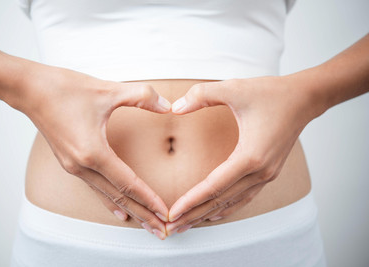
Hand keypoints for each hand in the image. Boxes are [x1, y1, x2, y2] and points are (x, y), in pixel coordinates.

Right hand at [19, 65, 170, 238]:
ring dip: (130, 210)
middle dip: (143, 215)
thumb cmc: (64, 89)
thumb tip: (169, 106)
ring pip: (107, 196)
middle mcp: (82, 166)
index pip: (128, 183)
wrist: (30, 89)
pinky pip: (95, 188)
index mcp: (93, 152)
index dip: (149, 199)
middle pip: (119, 197)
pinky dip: (110, 202)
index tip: (166, 214)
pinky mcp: (70, 163)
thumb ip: (142, 97)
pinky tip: (119, 212)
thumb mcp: (108, 89)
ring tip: (146, 225)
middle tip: (163, 231)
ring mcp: (74, 167)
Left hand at [165, 76, 313, 235]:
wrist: (304, 98)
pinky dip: (227, 207)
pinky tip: (214, 213)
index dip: (191, 201)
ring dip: (208, 214)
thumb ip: (201, 95)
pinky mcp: (268, 172)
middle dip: (194, 215)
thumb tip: (174, 107)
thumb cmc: (272, 93)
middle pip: (221, 201)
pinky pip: (244, 197)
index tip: (171, 213)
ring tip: (187, 224)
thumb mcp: (234, 88)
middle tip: (171, 227)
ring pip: (232, 203)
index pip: (214, 187)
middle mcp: (260, 172)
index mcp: (250, 156)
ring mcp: (267, 175)